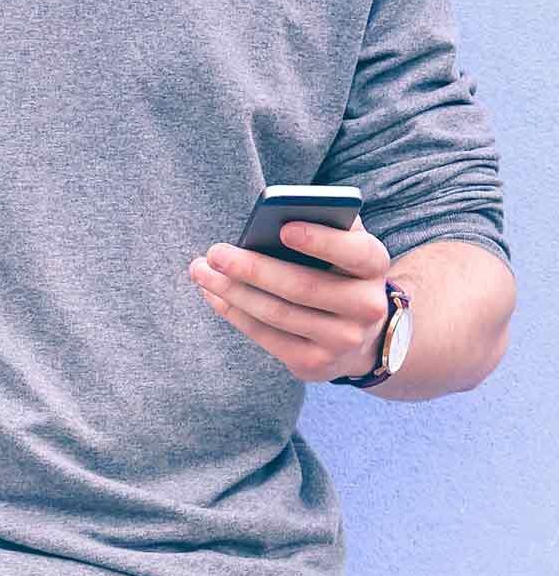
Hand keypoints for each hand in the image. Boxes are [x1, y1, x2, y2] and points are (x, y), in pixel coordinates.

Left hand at [188, 221, 395, 378]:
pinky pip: (264, 336)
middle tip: (214, 253)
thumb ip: (323, 224)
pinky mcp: (314, 363)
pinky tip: (213, 295)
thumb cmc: (338, 274)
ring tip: (201, 271)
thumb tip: (279, 212)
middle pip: (302, 287)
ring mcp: (342, 340)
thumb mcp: (342, 247)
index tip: (284, 228)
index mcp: (374, 267)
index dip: (321, 241)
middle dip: (252, 269)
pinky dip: (233, 312)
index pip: (354, 253)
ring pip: (276, 314)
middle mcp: (367, 306)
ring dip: (230, 291)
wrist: (362, 334)